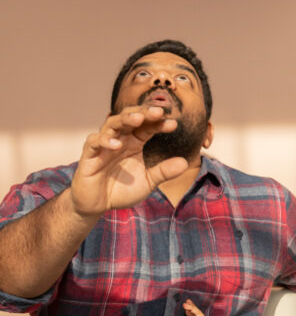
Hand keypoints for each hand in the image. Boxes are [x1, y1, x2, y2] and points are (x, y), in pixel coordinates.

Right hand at [69, 104, 188, 217]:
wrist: (98, 204)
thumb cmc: (121, 189)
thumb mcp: (148, 181)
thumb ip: (164, 172)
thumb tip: (185, 163)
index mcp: (134, 142)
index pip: (147, 126)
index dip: (159, 123)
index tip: (173, 124)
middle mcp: (120, 139)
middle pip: (130, 117)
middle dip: (144, 112)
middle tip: (159, 111)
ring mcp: (104, 145)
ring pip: (112, 123)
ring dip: (125, 119)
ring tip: (138, 118)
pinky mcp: (89, 155)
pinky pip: (94, 142)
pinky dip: (105, 140)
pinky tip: (117, 144)